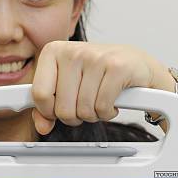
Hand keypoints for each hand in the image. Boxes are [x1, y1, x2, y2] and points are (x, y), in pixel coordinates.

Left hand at [31, 41, 165, 134]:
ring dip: (93, 115)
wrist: (137, 64)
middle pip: (62, 108)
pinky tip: (112, 102)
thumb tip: (42, 126)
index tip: (58, 109)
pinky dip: (108, 113)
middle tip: (85, 106)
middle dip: (75, 116)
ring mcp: (95, 58)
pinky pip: (102, 107)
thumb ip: (48, 106)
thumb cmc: (99, 73)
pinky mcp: (116, 68)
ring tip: (99, 101)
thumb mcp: (68, 86)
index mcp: (54, 51)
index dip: (48, 111)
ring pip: (83, 110)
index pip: (39, 93)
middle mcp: (73, 51)